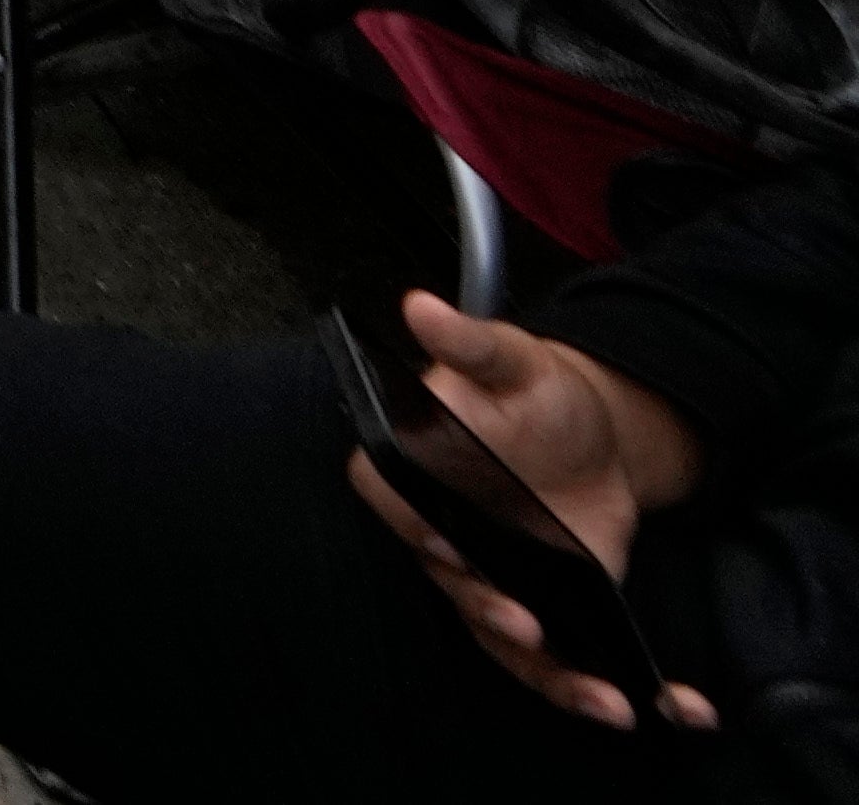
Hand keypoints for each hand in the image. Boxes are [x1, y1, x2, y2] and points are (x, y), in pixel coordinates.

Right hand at [357, 292, 713, 729]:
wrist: (595, 438)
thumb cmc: (538, 392)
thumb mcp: (513, 359)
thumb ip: (470, 341)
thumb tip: (421, 306)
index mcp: (416, 467)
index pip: (387, 496)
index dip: (409, 523)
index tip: (444, 542)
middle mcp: (442, 532)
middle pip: (446, 579)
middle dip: (484, 607)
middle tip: (520, 617)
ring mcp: (489, 577)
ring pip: (496, 634)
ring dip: (541, 669)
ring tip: (593, 690)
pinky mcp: (537, 605)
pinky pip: (545, 657)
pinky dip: (579, 687)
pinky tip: (623, 704)